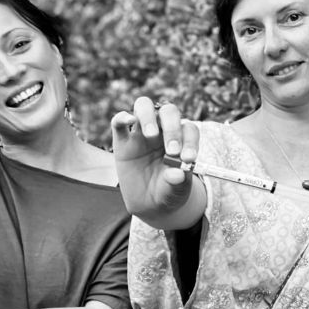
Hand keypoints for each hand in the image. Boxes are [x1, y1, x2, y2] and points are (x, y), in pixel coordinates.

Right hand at [109, 97, 198, 214]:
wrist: (148, 202)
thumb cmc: (168, 191)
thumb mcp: (176, 191)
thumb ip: (178, 182)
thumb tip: (178, 173)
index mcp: (182, 139)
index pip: (189, 129)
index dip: (191, 141)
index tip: (188, 159)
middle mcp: (162, 130)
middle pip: (169, 112)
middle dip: (172, 129)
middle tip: (172, 151)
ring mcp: (141, 133)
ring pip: (144, 106)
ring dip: (149, 117)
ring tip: (150, 135)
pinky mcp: (122, 141)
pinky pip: (118, 122)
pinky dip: (122, 117)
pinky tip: (129, 120)